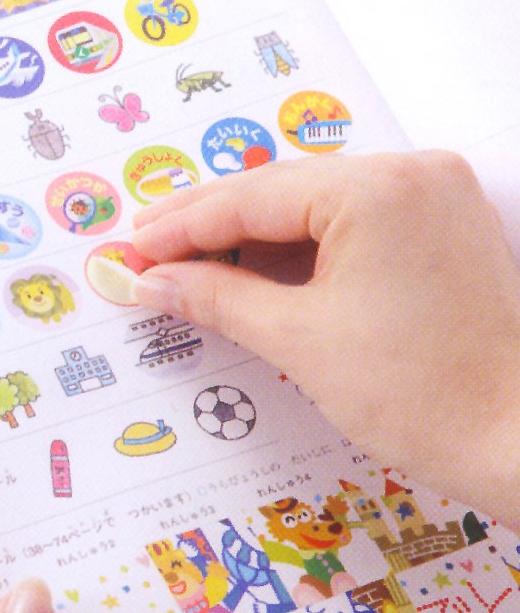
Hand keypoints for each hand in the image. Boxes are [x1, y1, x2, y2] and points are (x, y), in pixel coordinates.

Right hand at [133, 151, 519, 531]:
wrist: (517, 440)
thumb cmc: (415, 396)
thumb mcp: (298, 340)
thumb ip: (216, 298)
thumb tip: (150, 282)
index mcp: (377, 188)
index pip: (252, 198)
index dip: (182, 226)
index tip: (132, 248)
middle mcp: (410, 172)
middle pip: (281, 193)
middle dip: (210, 226)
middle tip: (147, 246)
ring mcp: (430, 198)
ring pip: (313, 210)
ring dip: (251, 239)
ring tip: (189, 263)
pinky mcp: (437, 229)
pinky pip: (348, 227)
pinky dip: (297, 252)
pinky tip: (254, 273)